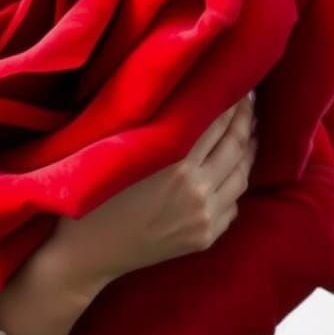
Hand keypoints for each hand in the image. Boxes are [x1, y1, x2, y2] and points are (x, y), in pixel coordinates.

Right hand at [38, 92, 257, 297]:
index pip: (215, 120)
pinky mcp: (206, 236)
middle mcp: (195, 189)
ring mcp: (204, 215)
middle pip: (235, 142)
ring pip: (242, 172)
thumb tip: (174, 91)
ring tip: (249, 126)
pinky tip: (236, 166)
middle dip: (245, 115)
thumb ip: (147, 126)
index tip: (235, 79)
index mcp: (172, 163)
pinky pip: (234, 202)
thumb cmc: (90, 197)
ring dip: (249, 146)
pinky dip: (238, 180)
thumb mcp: (112, 154)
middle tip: (248, 95)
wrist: (84, 256)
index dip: (229, 97)